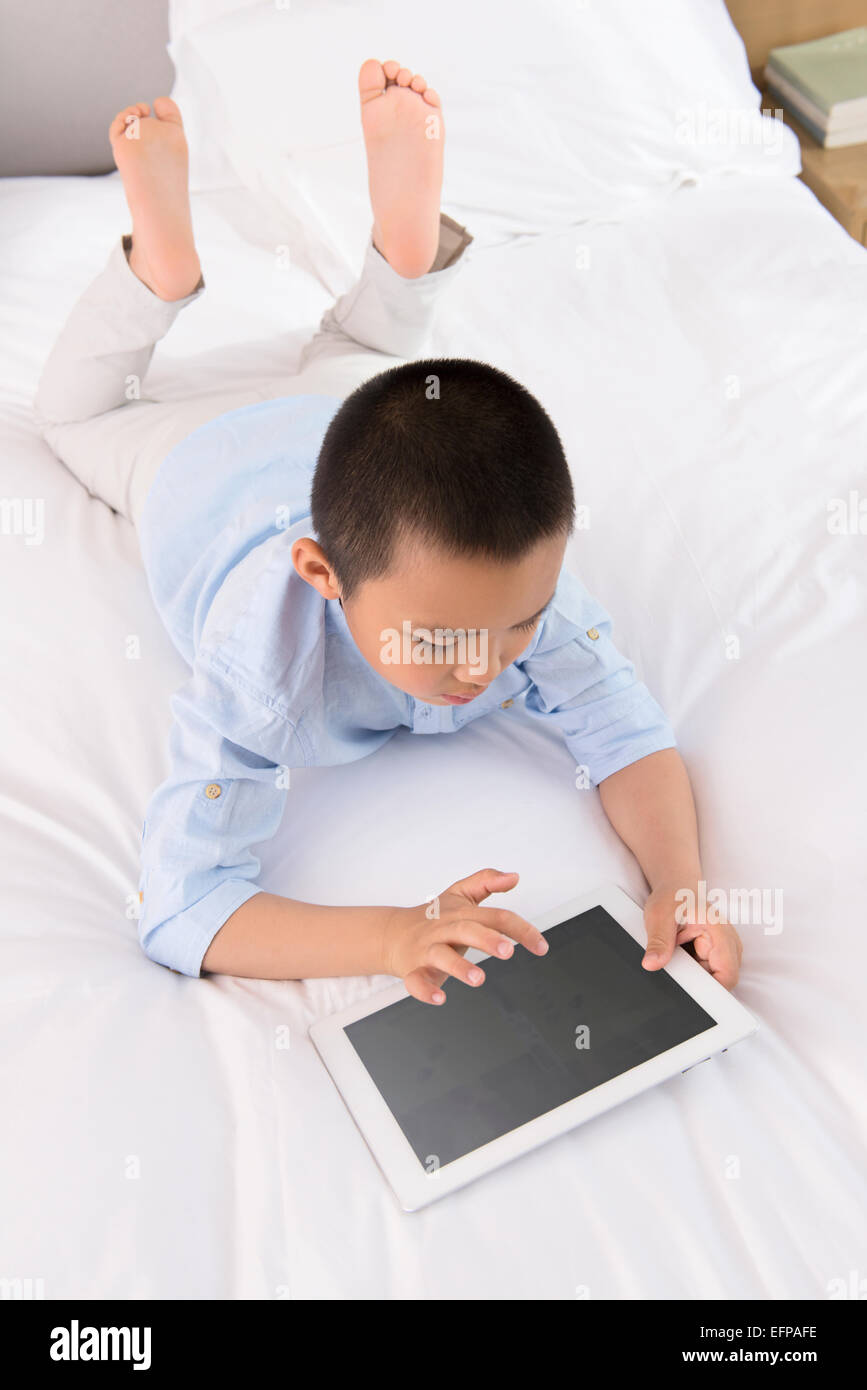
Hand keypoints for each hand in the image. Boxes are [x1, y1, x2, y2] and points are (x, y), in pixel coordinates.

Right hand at [383, 868, 548, 1004]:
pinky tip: (440, 997)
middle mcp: (444, 929)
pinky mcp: (413, 970)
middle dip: (487, 940)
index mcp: (460, 913)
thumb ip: (486, 881)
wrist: (392, 934)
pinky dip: (426, 990)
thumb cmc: (433, 917)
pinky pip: (416, 981)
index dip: (521, 930)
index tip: (541, 947)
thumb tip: (514, 876)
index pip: (495, 916)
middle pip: (466, 930)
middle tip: (507, 951)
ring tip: (479, 979)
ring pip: (441, 956)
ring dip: (459, 967)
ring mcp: (427, 950)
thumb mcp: (459, 894)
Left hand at [642, 881, 742, 988]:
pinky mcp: (716, 956)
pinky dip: (692, 970)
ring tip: (679, 952)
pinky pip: (706, 974)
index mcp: (720, 932)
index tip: (690, 992)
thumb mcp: (659, 915)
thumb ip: (658, 941)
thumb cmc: (672, 897)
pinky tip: (682, 954)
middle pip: (720, 980)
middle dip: (697, 980)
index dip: (711, 989)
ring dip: (693, 974)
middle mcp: (729, 944)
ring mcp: (725, 951)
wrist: (676, 889)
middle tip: (676, 961)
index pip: (727, 975)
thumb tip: (652, 964)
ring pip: (712, 979)